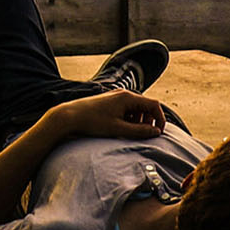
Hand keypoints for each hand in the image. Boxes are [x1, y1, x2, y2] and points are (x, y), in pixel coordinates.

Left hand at [50, 89, 166, 141]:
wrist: (70, 116)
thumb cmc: (93, 122)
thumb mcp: (118, 129)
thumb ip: (139, 131)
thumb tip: (156, 132)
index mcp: (128, 97)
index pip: (154, 105)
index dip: (160, 119)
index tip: (158, 133)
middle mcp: (123, 94)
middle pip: (146, 107)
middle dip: (148, 121)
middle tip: (142, 135)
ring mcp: (116, 97)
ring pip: (136, 109)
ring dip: (138, 121)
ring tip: (128, 133)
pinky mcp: (109, 102)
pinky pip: (126, 110)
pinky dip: (128, 120)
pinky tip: (119, 128)